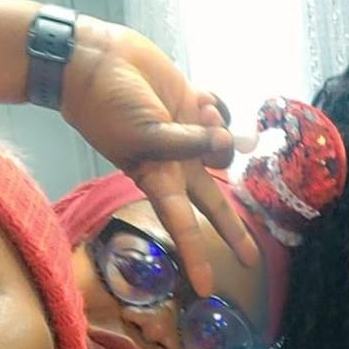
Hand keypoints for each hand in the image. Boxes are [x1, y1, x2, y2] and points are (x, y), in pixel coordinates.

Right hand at [59, 19, 258, 295]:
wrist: (96, 61)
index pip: (183, 226)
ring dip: (221, 130)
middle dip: (233, 231)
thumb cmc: (111, 106)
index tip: (205, 288)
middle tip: (251, 259)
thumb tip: (232, 141)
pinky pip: (222, 112)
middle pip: (214, 205)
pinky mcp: (195, 107)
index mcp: (160, 179)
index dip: (195, 257)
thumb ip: (192, 142)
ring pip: (227, 148)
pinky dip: (216, 104)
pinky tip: (197, 96)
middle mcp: (178, 164)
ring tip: (199, 111)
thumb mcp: (148, 133)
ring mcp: (189, 137)